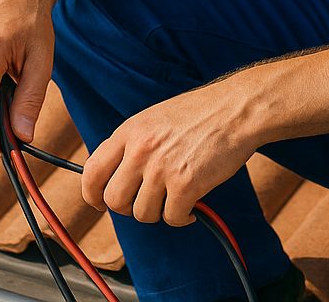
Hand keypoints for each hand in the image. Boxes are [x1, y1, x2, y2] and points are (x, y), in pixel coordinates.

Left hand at [81, 80, 259, 225]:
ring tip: (174, 199)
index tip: (100, 203)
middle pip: (114, 200)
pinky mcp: (186, 184)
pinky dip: (182, 218)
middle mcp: (140, 150)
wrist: (237, 109)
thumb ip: (133, 144)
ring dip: (159, 213)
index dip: (92, 195)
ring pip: (142, 214)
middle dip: (129, 208)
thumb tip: (115, 176)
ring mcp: (162, 167)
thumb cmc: (200, 114)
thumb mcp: (154, 119)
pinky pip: (172, 218)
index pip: (92, 172)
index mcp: (129, 131)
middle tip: (147, 202)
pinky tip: (192, 206)